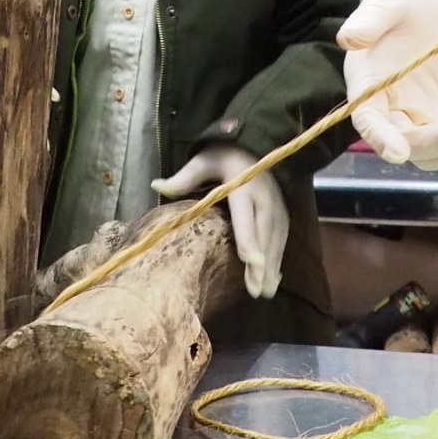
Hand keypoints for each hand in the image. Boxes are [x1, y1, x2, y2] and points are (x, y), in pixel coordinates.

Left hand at [153, 146, 287, 298]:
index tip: (250, 260)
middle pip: (263, 233)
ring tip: (265, 292)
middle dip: (262, 262)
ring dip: (272, 266)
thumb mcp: (202, 161)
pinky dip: (278, 259)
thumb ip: (184, 177)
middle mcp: (263, 198)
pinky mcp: (281, 213)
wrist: (254, 145)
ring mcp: (276, 206)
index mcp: (243, 186)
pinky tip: (274, 280)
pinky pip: (281, 238)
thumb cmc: (223, 156)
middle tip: (257, 291)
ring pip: (276, 239)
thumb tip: (156, 185)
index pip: (245, 215)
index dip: (248, 238)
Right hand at [337, 0, 437, 170]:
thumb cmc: (401, 2)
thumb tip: (348, 39)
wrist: (427, 5)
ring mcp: (414, 116)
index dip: (380, 138)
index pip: (368, 120)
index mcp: (366, 84)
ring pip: (429, 152)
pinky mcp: (437, 115)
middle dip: (432, 145)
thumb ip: (368, 21)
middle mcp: (386, 108)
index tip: (398, 153)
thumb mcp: (386, 4)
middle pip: (404, 141)